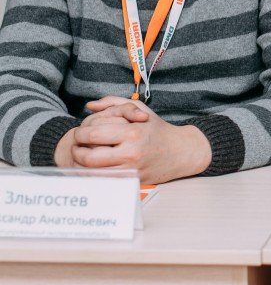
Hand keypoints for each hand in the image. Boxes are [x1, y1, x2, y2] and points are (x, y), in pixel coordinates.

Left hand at [68, 97, 211, 183]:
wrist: (181, 152)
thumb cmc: (158, 130)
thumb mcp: (140, 110)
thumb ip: (114, 103)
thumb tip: (89, 106)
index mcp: (132, 132)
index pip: (93, 135)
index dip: (79, 133)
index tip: (79, 133)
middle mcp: (131, 152)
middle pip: (89, 157)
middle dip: (76, 151)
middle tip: (76, 146)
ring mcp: (132, 169)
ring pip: (93, 173)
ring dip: (81, 166)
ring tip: (81, 157)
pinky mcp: (132, 181)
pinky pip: (104, 181)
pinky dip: (93, 176)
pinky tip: (91, 168)